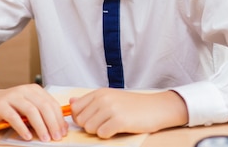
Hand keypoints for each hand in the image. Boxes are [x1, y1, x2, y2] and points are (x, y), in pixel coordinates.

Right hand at [0, 84, 67, 141]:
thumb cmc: (10, 106)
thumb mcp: (27, 107)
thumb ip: (40, 113)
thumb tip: (58, 127)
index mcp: (35, 90)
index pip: (51, 103)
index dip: (59, 118)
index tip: (63, 131)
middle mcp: (25, 91)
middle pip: (44, 106)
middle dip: (53, 123)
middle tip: (57, 137)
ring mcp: (13, 97)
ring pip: (31, 111)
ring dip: (40, 126)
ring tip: (45, 138)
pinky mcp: (1, 105)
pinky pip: (14, 117)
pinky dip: (22, 128)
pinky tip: (28, 136)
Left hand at [70, 88, 187, 138]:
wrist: (156, 107)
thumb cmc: (134, 105)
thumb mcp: (111, 97)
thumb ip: (90, 100)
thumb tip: (71, 101)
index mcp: (100, 93)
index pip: (75, 108)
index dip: (80, 118)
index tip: (92, 119)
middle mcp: (103, 99)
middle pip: (81, 121)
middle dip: (91, 126)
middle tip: (106, 122)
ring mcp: (111, 109)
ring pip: (90, 129)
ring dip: (99, 131)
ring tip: (112, 124)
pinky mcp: (119, 121)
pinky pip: (102, 134)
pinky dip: (108, 134)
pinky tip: (118, 128)